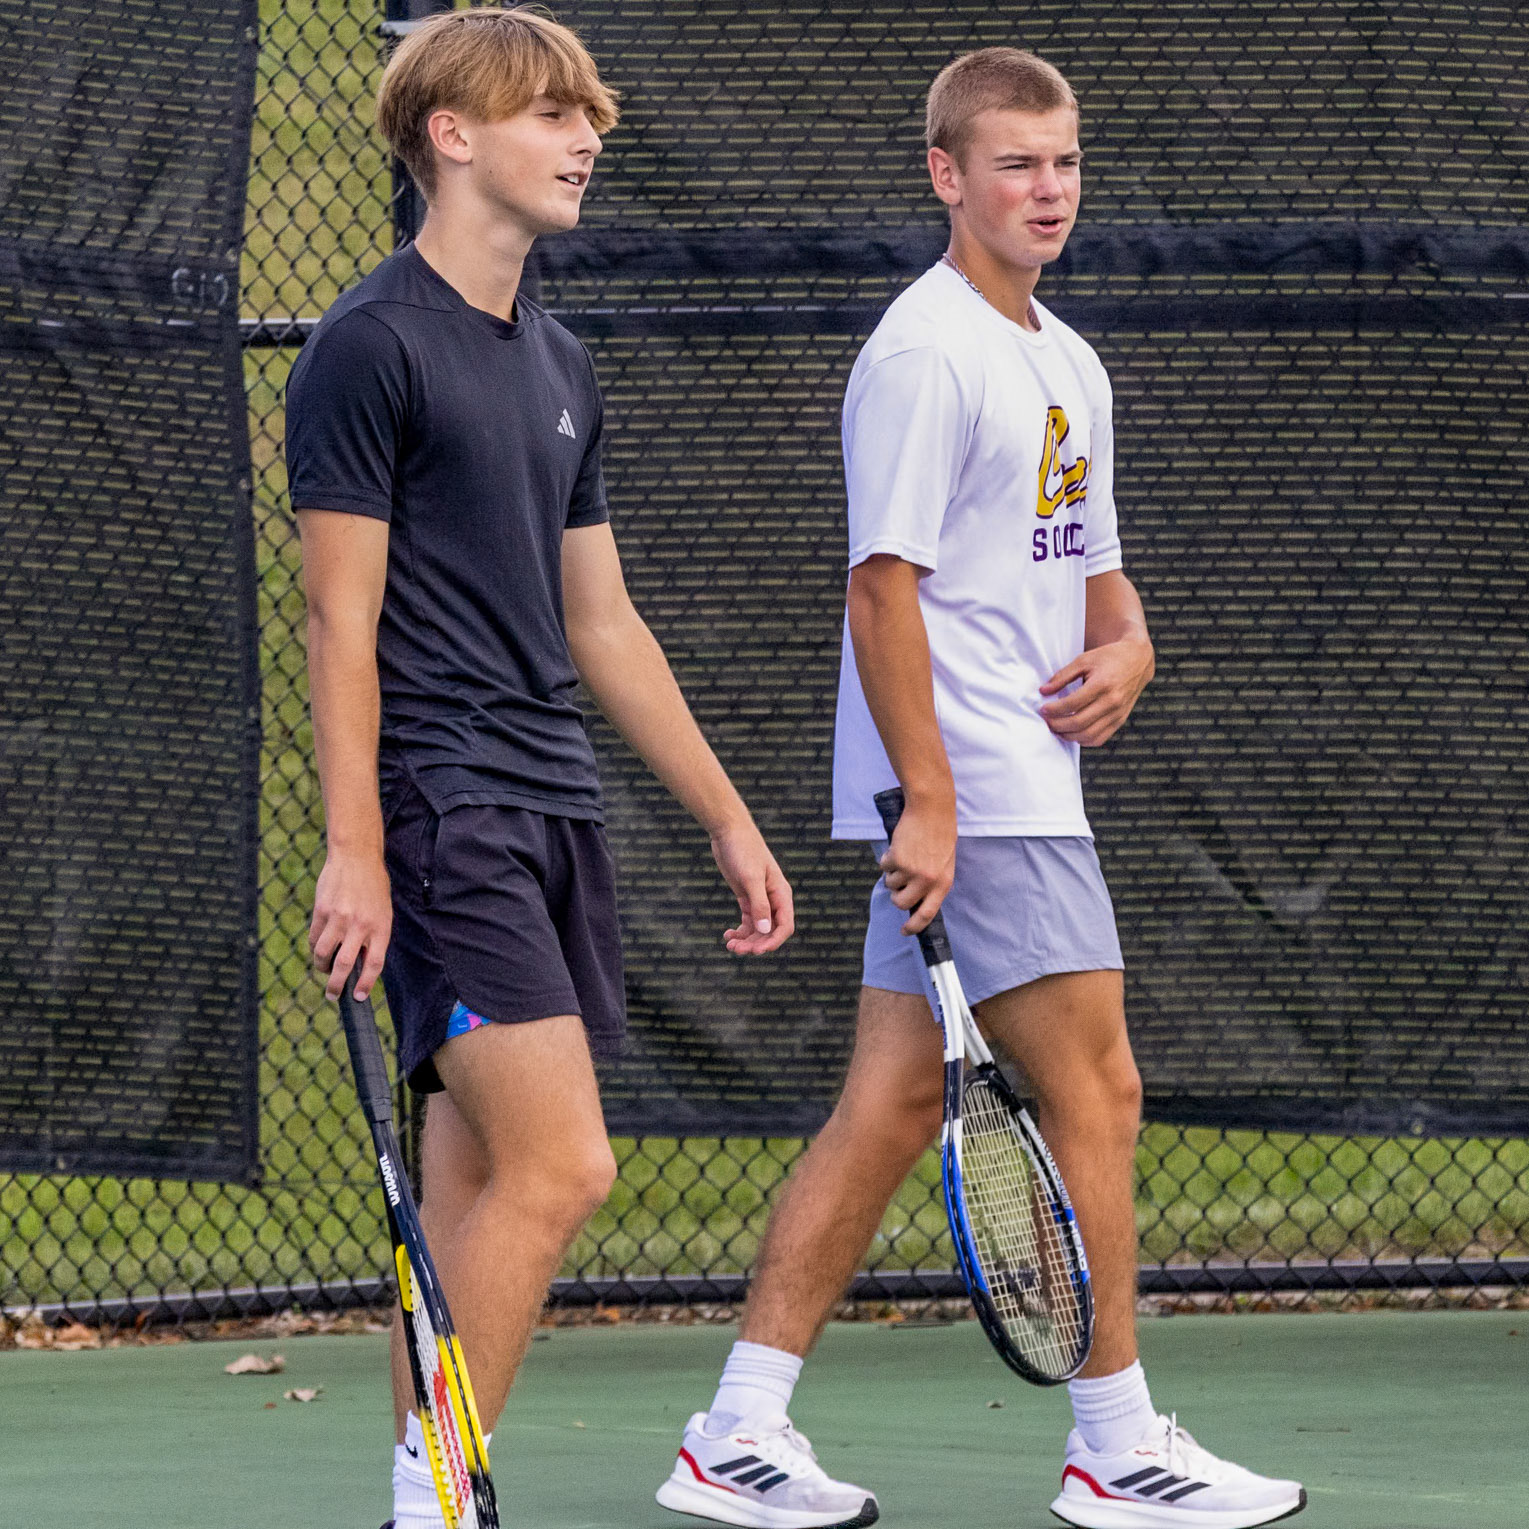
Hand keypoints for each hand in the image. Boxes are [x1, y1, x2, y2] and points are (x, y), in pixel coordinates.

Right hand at [309, 849, 392, 999]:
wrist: (356, 857)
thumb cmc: (373, 887)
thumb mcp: (382, 911)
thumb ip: (373, 936)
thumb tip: (359, 965)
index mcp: (381, 926)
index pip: (375, 963)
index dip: (366, 983)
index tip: (359, 997)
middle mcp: (360, 924)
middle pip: (345, 964)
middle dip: (337, 985)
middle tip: (333, 995)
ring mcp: (339, 917)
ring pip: (324, 953)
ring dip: (322, 966)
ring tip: (325, 969)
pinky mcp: (321, 911)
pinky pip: (315, 938)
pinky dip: (316, 948)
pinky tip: (319, 949)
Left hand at [710, 820, 794, 953]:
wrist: (729, 831)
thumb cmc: (743, 850)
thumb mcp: (750, 878)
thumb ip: (759, 904)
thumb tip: (766, 930)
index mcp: (781, 894)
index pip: (785, 926)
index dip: (773, 941)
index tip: (757, 951)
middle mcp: (773, 899)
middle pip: (770, 931)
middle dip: (756, 943)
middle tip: (736, 950)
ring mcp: (760, 899)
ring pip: (758, 928)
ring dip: (746, 940)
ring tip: (729, 945)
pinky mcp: (746, 897)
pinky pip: (747, 921)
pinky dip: (739, 931)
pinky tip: (727, 935)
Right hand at [880, 793, 956, 934]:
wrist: (932, 808)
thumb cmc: (940, 833)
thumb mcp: (944, 861)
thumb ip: (932, 881)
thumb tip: (915, 899)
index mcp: (943, 882)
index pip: (927, 913)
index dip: (914, 926)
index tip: (905, 931)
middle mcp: (927, 880)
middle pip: (901, 903)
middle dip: (895, 895)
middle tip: (896, 884)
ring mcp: (911, 870)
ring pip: (890, 884)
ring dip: (892, 873)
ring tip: (903, 855)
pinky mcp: (897, 859)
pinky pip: (883, 867)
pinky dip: (886, 858)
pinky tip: (898, 845)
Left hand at [1039, 636, 1154, 746]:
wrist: (1137, 660)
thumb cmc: (1108, 658)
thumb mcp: (1083, 660)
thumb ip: (1062, 676)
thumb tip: (1043, 691)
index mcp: (1102, 684)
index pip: (1072, 704)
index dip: (1054, 709)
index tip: (1043, 709)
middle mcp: (1112, 701)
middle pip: (1079, 722)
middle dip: (1057, 725)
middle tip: (1046, 721)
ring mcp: (1118, 713)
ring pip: (1088, 735)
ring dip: (1068, 735)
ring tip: (1056, 728)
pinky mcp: (1120, 720)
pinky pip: (1100, 739)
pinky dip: (1083, 740)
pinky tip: (1072, 732)